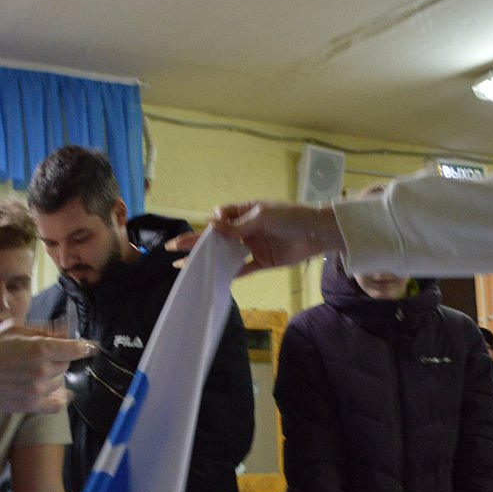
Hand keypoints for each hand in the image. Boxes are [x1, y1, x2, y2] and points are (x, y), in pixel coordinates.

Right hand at [0, 321, 93, 412]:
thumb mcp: (14, 328)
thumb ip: (43, 330)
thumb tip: (67, 331)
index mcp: (39, 348)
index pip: (75, 349)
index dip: (86, 347)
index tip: (92, 347)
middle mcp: (41, 370)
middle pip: (66, 364)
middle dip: (60, 357)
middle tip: (41, 354)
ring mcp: (36, 390)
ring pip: (60, 381)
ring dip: (53, 375)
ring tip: (32, 370)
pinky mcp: (30, 405)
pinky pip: (56, 405)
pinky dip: (61, 399)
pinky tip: (61, 393)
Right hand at [168, 202, 342, 275]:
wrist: (319, 234)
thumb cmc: (291, 218)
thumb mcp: (263, 216)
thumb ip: (237, 224)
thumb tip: (210, 224)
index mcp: (246, 212)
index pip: (220, 216)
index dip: (212, 223)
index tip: (210, 229)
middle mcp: (246, 229)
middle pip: (217, 236)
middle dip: (195, 242)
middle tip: (173, 248)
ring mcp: (253, 246)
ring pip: (225, 253)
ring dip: (208, 259)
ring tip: (185, 266)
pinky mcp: (262, 262)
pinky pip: (242, 269)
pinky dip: (228, 275)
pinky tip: (212, 279)